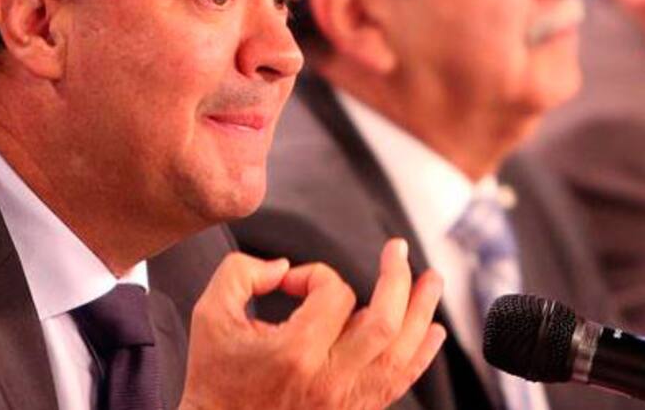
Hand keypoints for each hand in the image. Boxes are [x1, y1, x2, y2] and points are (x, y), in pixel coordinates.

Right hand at [179, 238, 445, 409]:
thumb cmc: (215, 376)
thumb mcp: (211, 314)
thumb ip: (241, 273)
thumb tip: (283, 268)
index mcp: (294, 353)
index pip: (332, 295)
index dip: (316, 274)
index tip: (293, 281)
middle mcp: (329, 380)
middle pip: (384, 321)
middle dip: (397, 279)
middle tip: (397, 250)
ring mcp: (346, 402)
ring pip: (401, 353)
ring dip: (422, 312)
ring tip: (431, 280)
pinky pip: (400, 383)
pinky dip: (421, 355)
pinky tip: (433, 332)